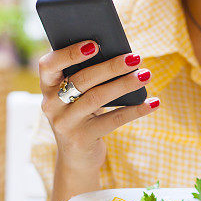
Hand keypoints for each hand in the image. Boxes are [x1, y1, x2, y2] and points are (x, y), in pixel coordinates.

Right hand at [38, 40, 158, 171]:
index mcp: (48, 87)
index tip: (94, 43)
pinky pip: (112, 120)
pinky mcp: (82, 139)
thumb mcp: (77, 96)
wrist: (76, 157)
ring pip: (97, 98)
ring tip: (145, 74)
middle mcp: (51, 105)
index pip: (48, 65)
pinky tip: (153, 102)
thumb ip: (87, 76)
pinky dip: (135, 110)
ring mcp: (65, 123)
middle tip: (135, 57)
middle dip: (111, 66)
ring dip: (124, 84)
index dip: (70, 53)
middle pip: (82, 79)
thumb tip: (121, 55)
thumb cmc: (82, 115)